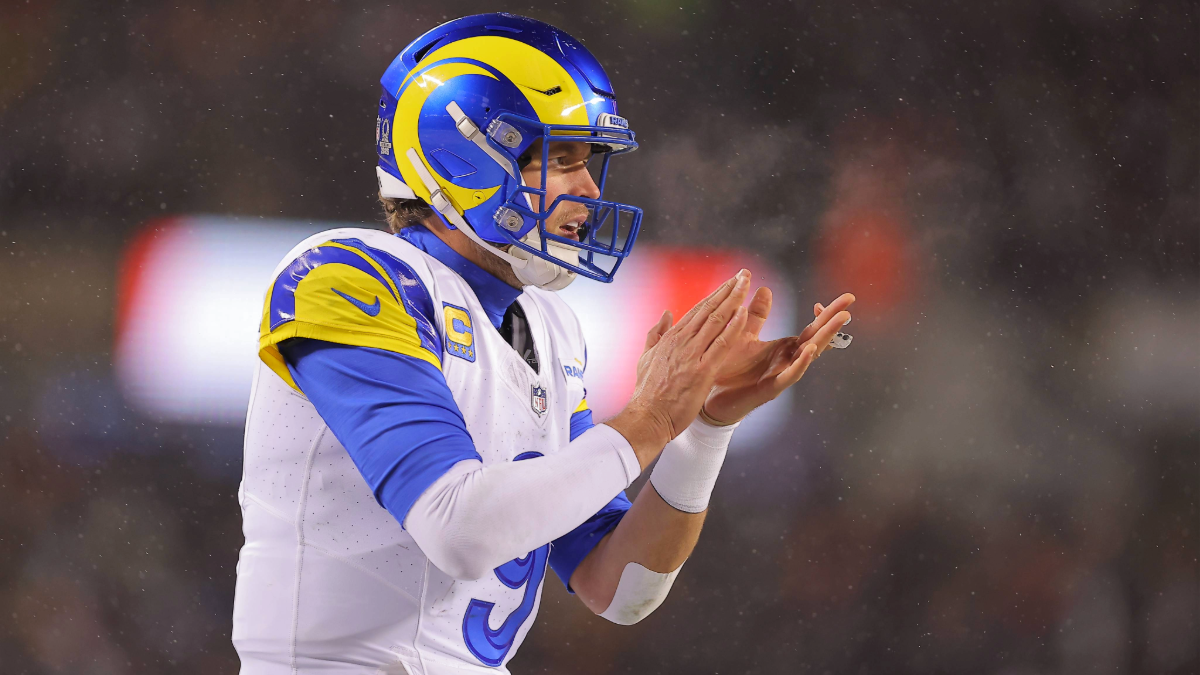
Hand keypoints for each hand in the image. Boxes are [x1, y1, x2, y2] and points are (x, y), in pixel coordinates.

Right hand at [609, 270, 752, 467]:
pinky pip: (722, 344)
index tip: (729, 283)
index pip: (698, 310)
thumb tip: (666, 313)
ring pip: (717, 320)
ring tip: (746, 283)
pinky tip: (743, 312)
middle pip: (709, 309)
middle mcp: (682, 341)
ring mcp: (692, 354)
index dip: (715, 294)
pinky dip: (733, 326)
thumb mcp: (646, 357)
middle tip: (743, 274)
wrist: (647, 417)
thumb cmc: (647, 393)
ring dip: (734, 299)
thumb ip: (656, 333)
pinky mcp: (702, 370)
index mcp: (671, 338)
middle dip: (728, 289)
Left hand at [700, 290, 854, 424]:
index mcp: (784, 348)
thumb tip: (766, 288)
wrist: (711, 397)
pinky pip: (790, 375)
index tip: (839, 299)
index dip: (824, 313)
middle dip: (833, 319)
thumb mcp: (744, 335)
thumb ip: (757, 315)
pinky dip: (801, 362)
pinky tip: (811, 349)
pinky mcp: (771, 388)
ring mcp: (781, 375)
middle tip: (849, 301)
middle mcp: (787, 360)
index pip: (811, 328)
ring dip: (824, 337)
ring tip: (839, 320)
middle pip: (816, 337)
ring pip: (808, 355)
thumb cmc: (729, 368)